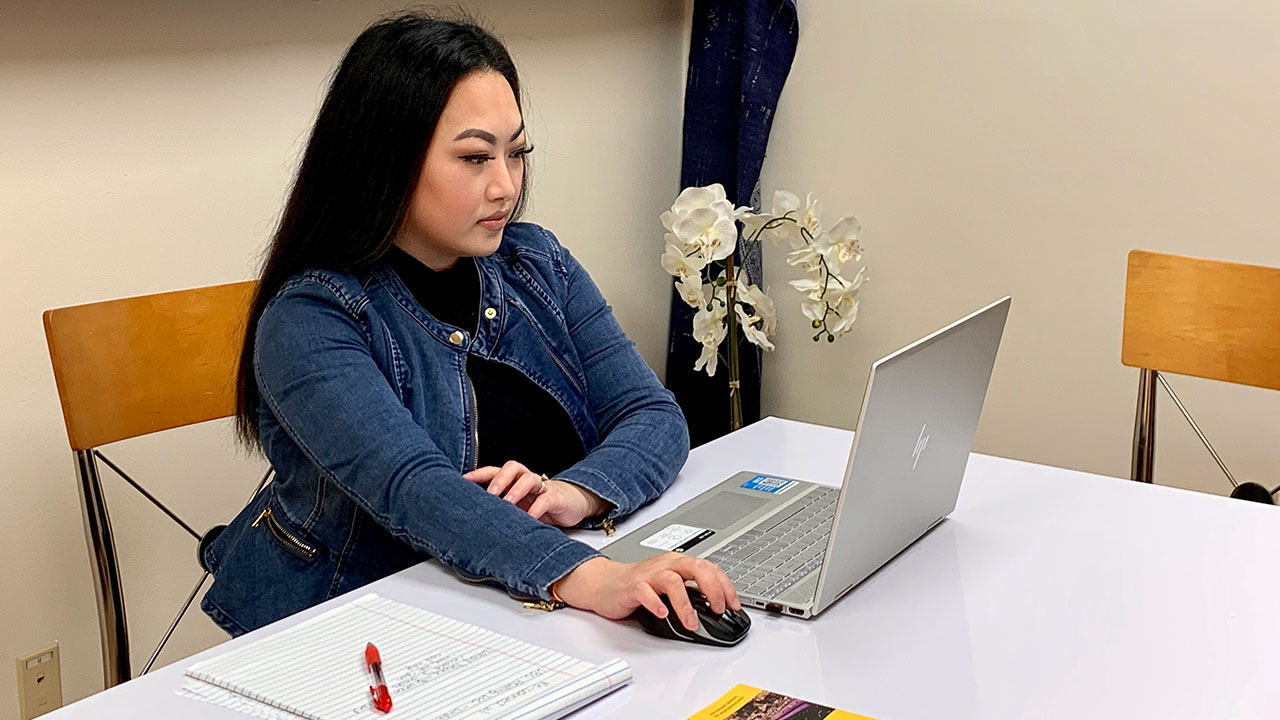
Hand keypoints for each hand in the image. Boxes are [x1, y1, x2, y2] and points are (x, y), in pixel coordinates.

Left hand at [464, 461, 608, 526]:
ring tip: (507, 503)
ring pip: (528, 479)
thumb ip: (501, 509)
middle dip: (500, 478)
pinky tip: (530, 517)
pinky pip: (545, 499)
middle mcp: (527, 479)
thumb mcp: (519, 507)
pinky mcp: (556, 498)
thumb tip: (473, 520)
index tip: (463, 480)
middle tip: (490, 492)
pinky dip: (537, 508)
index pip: (494, 471)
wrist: (573, 504)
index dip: (479, 474)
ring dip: (516, 489)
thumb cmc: (541, 505)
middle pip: (512, 467)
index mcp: (514, 480)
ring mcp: (543, 487)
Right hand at [555, 554, 740, 631]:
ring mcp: (649, 575)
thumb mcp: (670, 585)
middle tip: (718, 610)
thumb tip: (716, 611)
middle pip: (696, 568)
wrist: (605, 583)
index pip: (709, 568)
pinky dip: (656, 603)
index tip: (734, 605)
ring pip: (673, 581)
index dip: (725, 586)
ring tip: (691, 623)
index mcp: (679, 563)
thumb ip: (691, 593)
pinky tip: (662, 614)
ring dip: (686, 604)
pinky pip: (645, 592)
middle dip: (712, 589)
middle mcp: (666, 565)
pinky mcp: (632, 587)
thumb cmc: (639, 584)